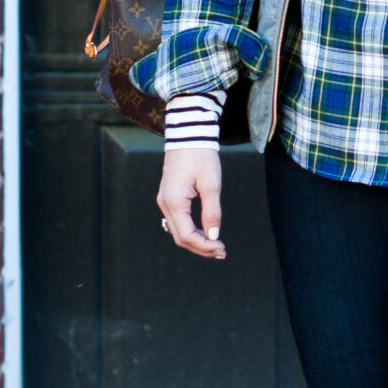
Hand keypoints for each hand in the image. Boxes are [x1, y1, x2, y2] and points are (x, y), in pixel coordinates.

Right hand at [157, 144, 225, 261]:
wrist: (189, 134)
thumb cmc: (201, 156)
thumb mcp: (212, 184)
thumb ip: (212, 212)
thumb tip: (214, 237)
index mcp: (174, 202)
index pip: (187, 236)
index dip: (204, 247)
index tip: (222, 248)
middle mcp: (165, 204)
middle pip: (180, 237)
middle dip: (201, 248)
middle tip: (222, 252)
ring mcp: (165, 201)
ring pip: (178, 231)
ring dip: (197, 241)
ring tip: (217, 246)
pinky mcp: (169, 197)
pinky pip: (178, 221)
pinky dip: (192, 231)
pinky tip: (206, 234)